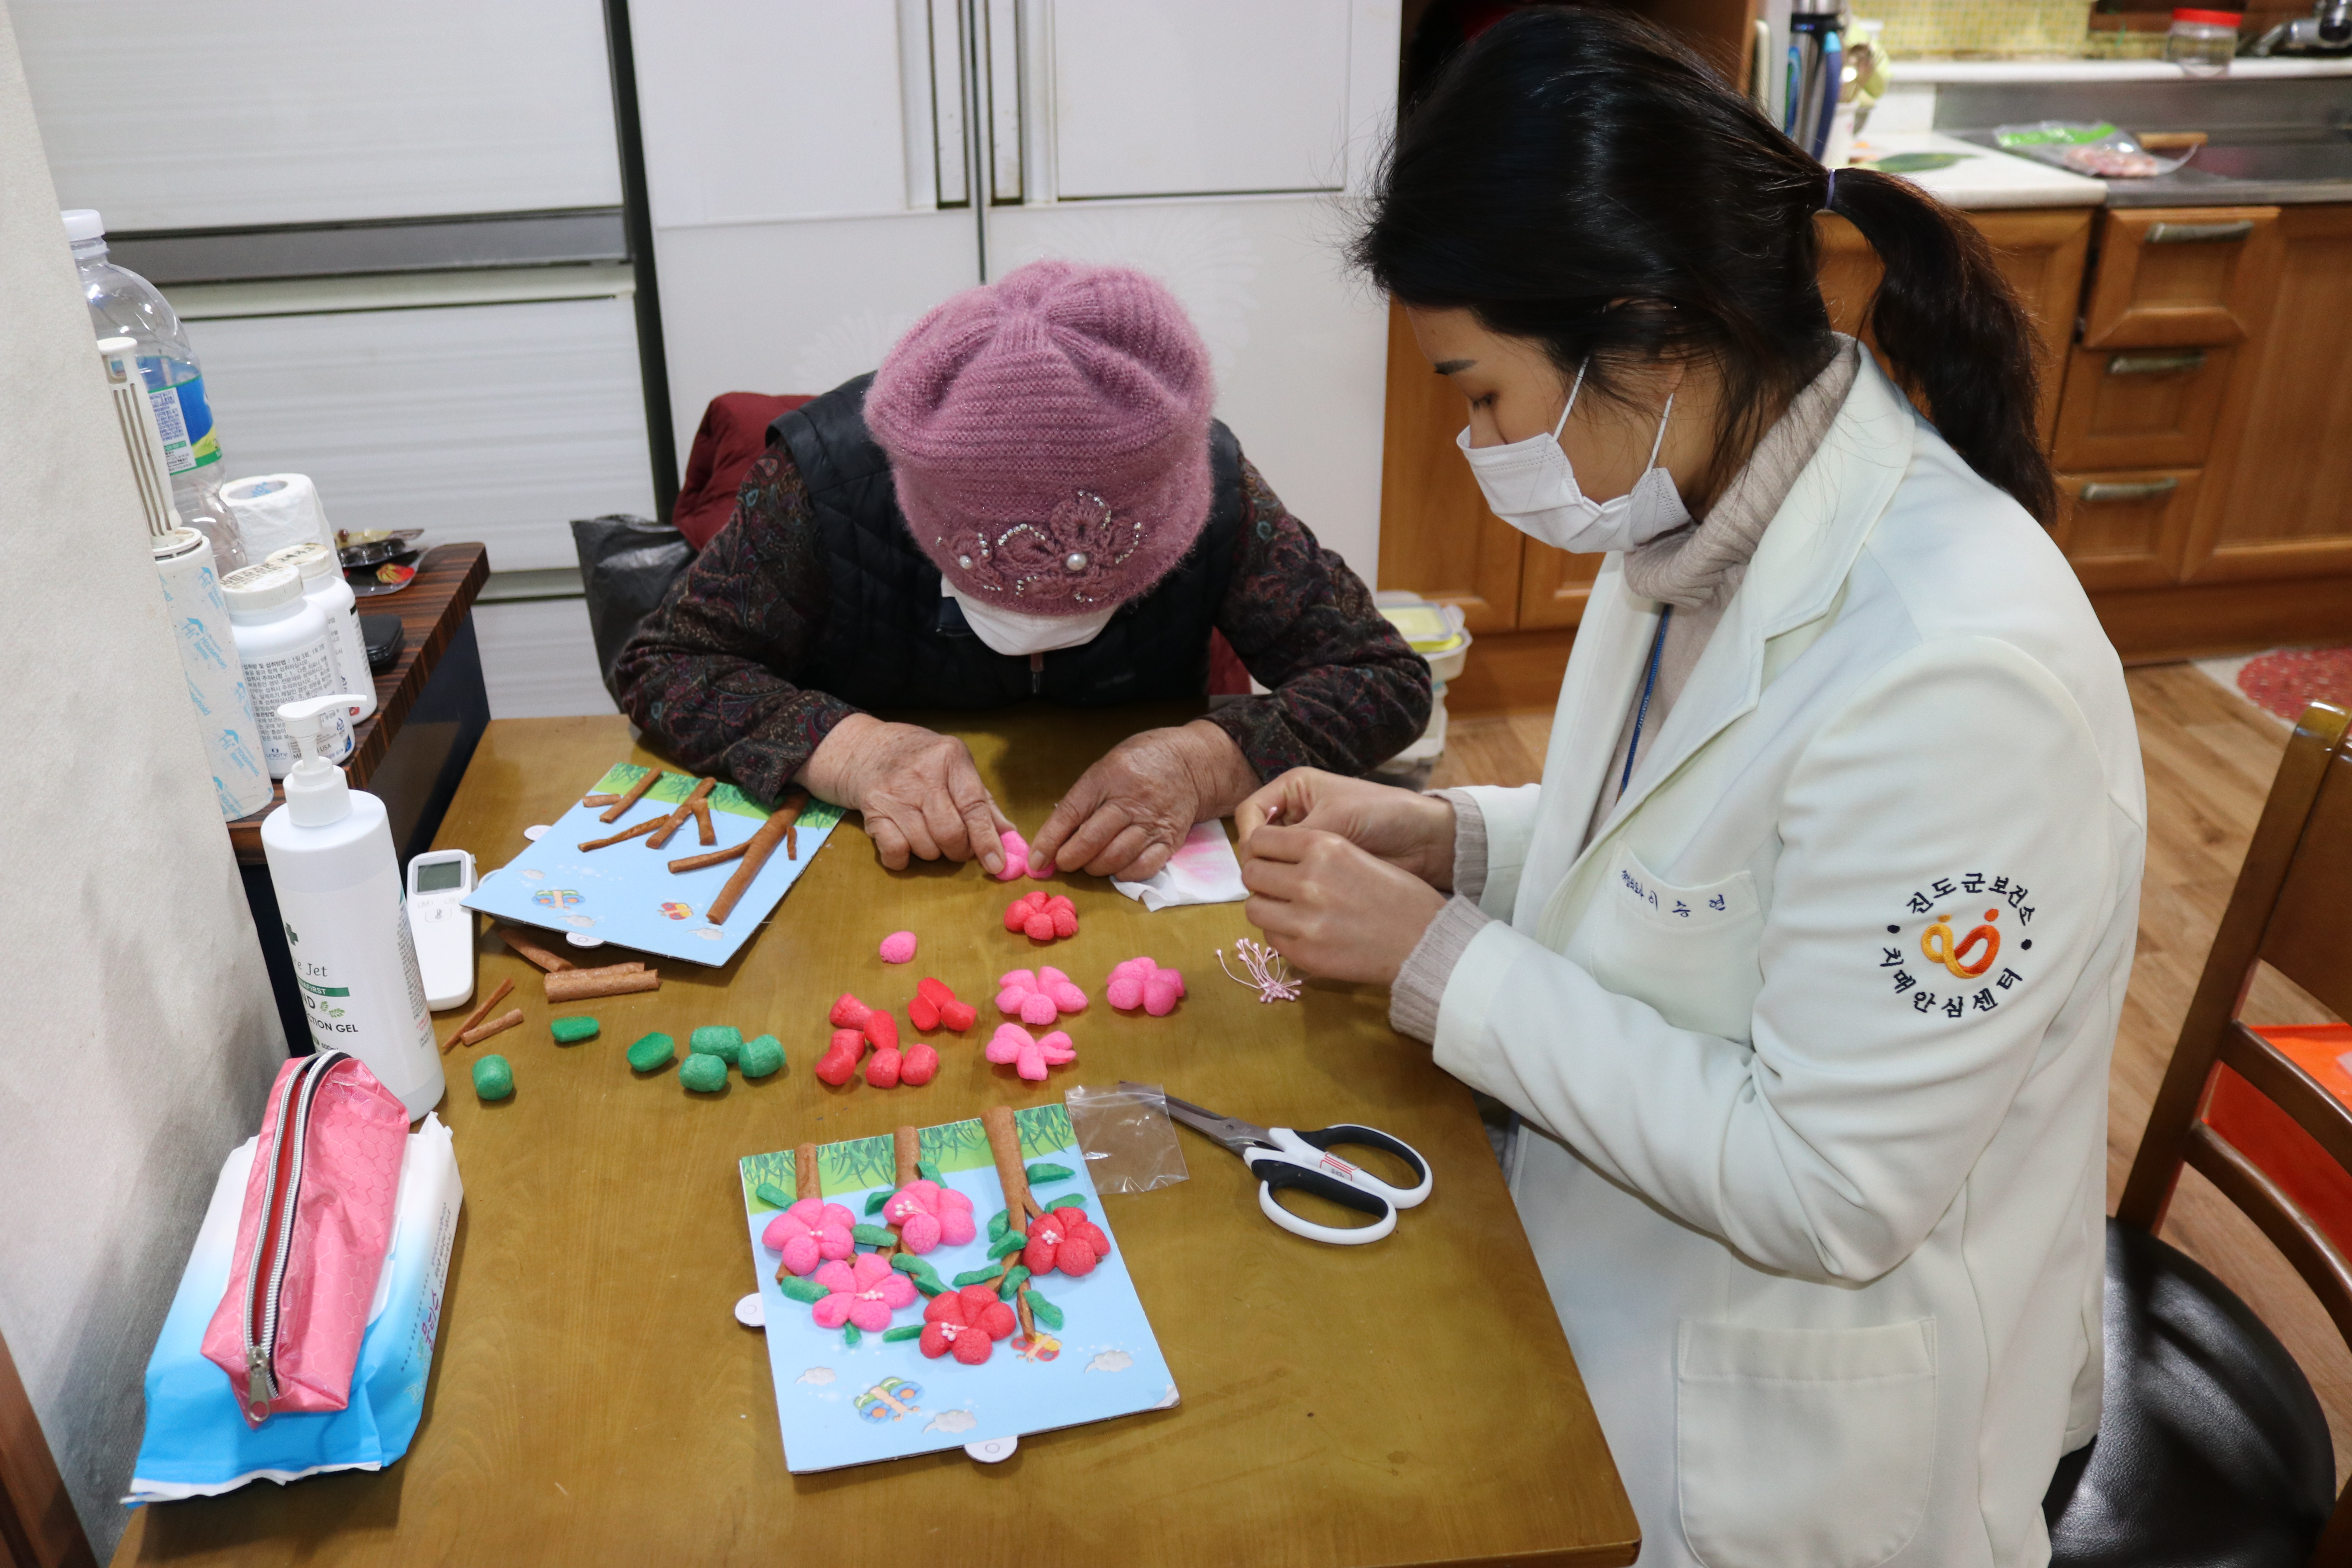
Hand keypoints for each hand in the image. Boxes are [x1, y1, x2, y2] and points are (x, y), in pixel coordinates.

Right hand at [799, 714, 1011, 872]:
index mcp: (950, 759)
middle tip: (957, 847)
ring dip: (932, 852)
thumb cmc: (921, 760)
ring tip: (929, 835)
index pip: (973, 807)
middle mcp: (922, 774)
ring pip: (924, 846)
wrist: (866, 748)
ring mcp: (894, 793)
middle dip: (958, 850)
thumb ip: (983, 801)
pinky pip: (894, 851)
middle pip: (949, 832)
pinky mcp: (872, 811)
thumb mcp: (956, 767)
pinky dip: (903, 858)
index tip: (995, 864)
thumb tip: (1009, 835)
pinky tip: (906, 843)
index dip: (986, 840)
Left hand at [1028, 721, 1258, 881]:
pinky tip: (1116, 869)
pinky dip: (1124, 874)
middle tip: (1063, 863)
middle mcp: (1131, 801)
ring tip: (1089, 864)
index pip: (1070, 813)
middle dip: (1070, 858)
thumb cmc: (1140, 763)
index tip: (1036, 860)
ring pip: (1116, 857)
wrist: (1191, 763)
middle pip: (1092, 840)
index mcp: (1108, 778)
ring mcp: (1152, 822)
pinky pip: (1144, 867)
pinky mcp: (1170, 840)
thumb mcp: (1106, 767)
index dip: (1049, 840)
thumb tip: (1054, 836)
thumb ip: (1084, 798)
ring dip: (1095, 868)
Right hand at [1235, 769, 1456, 889]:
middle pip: (1257, 839)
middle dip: (1261, 859)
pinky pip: (1292, 877)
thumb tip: (1256, 863)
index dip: (1249, 835)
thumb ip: (1293, 838)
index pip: (1251, 811)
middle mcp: (1295, 813)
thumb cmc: (1381, 814)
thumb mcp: (1333, 820)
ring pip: (1272, 862)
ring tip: (1287, 891)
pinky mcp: (1318, 866)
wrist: (1423, 839)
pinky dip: (1292, 887)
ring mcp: (1306, 841)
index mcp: (1294, 789)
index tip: (1259, 859)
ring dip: (1277, 876)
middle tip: (1271, 881)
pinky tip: (1299, 897)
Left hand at [1240, 826, 1447, 984]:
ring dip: (1266, 907)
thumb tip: (1275, 858)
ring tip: (1286, 910)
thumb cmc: (1398, 895)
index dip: (1259, 849)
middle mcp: (1309, 879)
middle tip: (1274, 886)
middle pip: (1251, 873)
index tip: (1267, 857)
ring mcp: (1304, 919)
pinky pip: (1271, 938)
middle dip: (1259, 879)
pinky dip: (1280, 934)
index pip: (1260, 839)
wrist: (1425, 940)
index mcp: (1323, 846)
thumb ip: (1314, 853)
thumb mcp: (1356, 855)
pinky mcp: (1305, 952)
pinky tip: (1302, 931)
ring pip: (1253, 908)